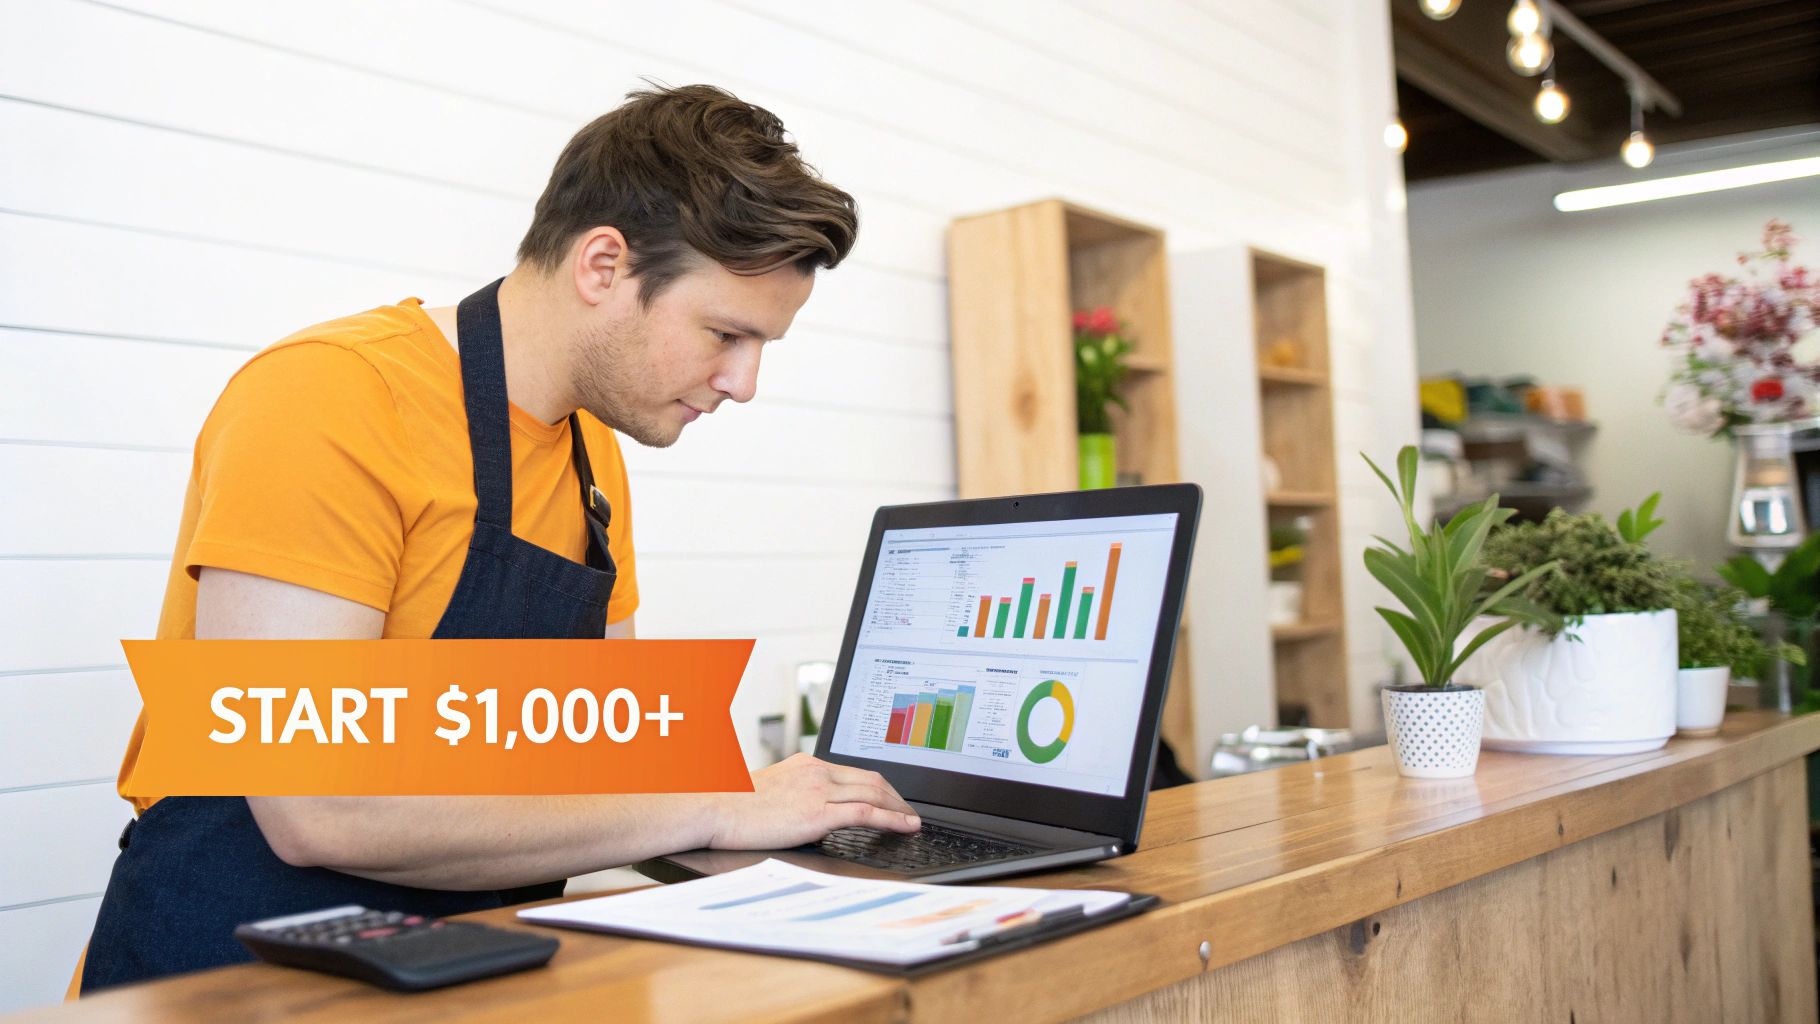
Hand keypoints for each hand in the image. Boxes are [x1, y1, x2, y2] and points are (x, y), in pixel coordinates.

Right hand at [707, 754, 919, 848]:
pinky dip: (892, 818)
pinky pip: (866, 812)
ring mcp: (818, 789)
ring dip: (900, 807)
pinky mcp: (817, 811)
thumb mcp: (771, 792)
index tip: (892, 798)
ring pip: (875, 792)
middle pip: (872, 779)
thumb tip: (808, 816)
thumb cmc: (733, 806)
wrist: (713, 808)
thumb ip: (795, 796)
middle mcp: (817, 771)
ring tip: (913, 821)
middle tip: (910, 811)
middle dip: (897, 796)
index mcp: (806, 764)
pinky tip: (906, 826)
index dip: (881, 787)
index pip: (854, 773)